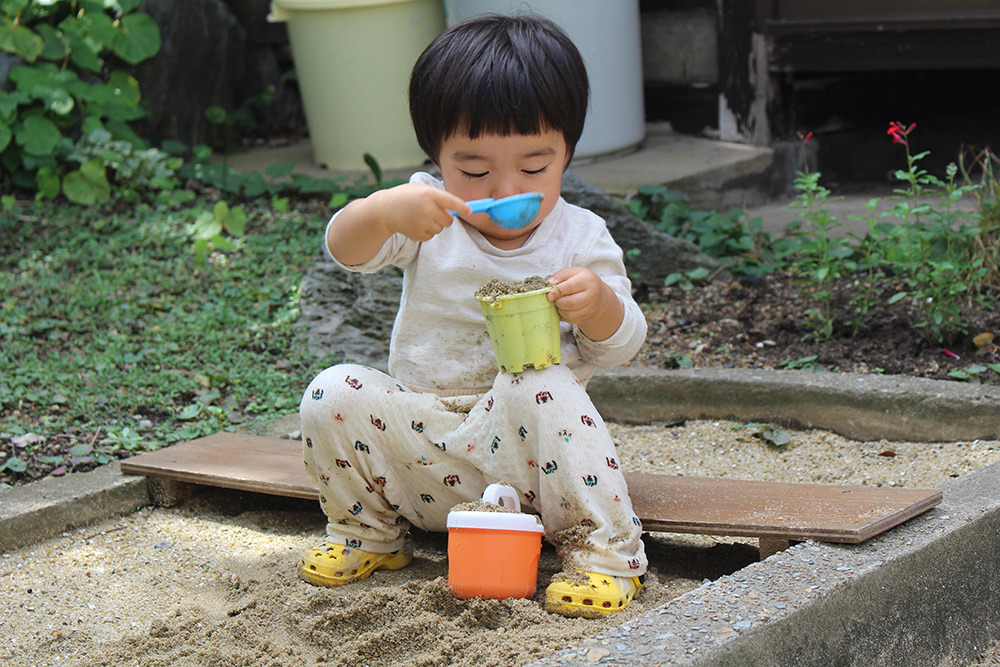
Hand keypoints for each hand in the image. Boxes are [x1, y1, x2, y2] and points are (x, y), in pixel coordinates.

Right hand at [328, 183, 470, 264]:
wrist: (384, 210)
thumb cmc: (405, 196)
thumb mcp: (420, 188)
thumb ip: (437, 196)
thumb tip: (458, 207)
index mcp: (428, 194)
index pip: (451, 201)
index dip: (463, 207)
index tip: (470, 211)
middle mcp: (427, 209)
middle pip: (448, 220)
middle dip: (445, 217)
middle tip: (433, 212)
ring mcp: (422, 223)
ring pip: (440, 229)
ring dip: (435, 224)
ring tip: (420, 217)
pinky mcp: (418, 234)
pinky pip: (431, 236)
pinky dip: (426, 232)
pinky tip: (415, 224)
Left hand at [547, 267, 622, 340]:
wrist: (599, 296)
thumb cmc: (584, 282)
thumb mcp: (574, 272)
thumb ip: (561, 275)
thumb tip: (550, 282)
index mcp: (588, 280)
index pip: (570, 287)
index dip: (557, 291)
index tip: (550, 293)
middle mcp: (592, 295)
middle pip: (570, 302)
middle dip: (558, 301)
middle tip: (555, 298)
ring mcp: (590, 308)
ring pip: (569, 313)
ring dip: (560, 308)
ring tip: (560, 301)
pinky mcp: (586, 317)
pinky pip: (570, 319)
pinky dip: (563, 314)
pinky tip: (564, 308)